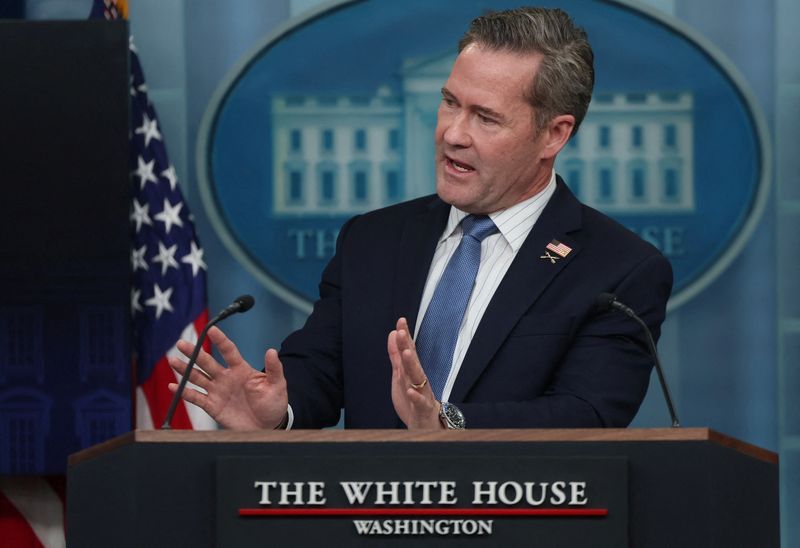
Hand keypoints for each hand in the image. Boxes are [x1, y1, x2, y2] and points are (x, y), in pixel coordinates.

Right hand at [167, 326, 288, 429]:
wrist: (267, 426)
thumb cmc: (273, 403)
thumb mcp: (277, 385)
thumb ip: (274, 369)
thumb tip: (272, 350)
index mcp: (241, 369)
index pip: (228, 351)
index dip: (220, 340)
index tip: (210, 329)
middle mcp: (226, 378)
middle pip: (207, 362)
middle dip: (194, 353)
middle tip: (181, 343)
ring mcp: (218, 391)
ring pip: (198, 377)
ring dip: (185, 370)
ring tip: (173, 361)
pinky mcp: (213, 406)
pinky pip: (196, 397)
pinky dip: (184, 393)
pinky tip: (173, 386)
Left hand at [387, 317, 441, 428]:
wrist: (426, 424)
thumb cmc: (413, 398)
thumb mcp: (400, 374)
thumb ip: (396, 356)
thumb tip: (392, 334)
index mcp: (412, 371)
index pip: (409, 350)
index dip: (405, 336)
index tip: (401, 321)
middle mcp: (418, 379)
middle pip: (413, 360)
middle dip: (407, 346)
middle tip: (401, 332)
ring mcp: (422, 393)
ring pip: (418, 377)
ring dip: (412, 365)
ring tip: (406, 353)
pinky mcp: (423, 409)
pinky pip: (420, 402)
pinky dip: (415, 396)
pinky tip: (410, 390)